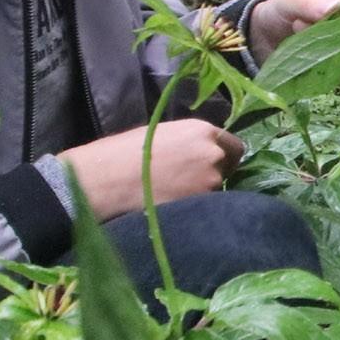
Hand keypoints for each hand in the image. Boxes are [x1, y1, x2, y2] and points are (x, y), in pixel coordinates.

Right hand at [57, 119, 243, 220]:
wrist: (105, 179)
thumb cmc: (124, 152)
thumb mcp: (162, 133)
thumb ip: (189, 142)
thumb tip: (198, 153)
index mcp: (203, 131)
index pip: (234, 146)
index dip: (224, 157)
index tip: (212, 165)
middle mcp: (212, 154)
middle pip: (226, 168)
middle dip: (213, 173)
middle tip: (190, 181)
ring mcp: (208, 181)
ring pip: (215, 189)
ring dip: (202, 192)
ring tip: (175, 194)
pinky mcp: (199, 205)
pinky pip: (205, 207)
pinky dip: (194, 208)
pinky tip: (174, 206)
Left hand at [250, 0, 339, 57]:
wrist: (273, 35)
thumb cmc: (286, 7)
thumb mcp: (292, 0)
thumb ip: (311, 3)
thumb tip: (336, 7)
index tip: (325, 16)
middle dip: (339, 37)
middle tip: (305, 29)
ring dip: (335, 54)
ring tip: (307, 43)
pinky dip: (336, 69)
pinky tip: (315, 60)